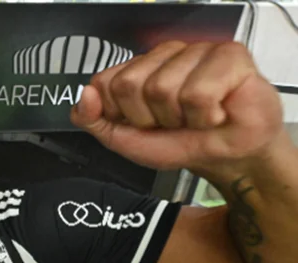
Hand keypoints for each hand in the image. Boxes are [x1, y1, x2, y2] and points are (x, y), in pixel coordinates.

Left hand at [71, 41, 284, 173]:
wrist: (226, 159)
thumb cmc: (182, 143)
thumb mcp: (126, 139)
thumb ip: (94, 120)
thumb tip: (84, 95)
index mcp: (139, 69)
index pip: (105, 82)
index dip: (121, 113)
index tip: (144, 123)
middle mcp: (166, 55)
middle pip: (130, 85)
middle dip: (149, 118)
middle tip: (174, 122)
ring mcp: (197, 51)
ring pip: (163, 88)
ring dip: (181, 118)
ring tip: (197, 117)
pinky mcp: (230, 56)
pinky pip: (198, 92)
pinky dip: (206, 115)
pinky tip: (217, 113)